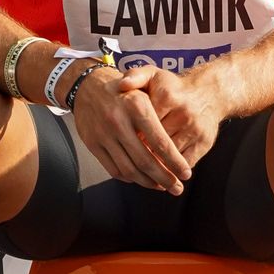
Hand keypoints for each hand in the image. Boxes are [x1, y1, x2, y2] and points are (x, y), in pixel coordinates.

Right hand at [71, 65, 191, 193]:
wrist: (87, 85)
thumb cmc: (125, 89)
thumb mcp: (145, 85)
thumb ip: (163, 108)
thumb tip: (177, 139)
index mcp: (136, 106)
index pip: (160, 142)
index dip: (175, 161)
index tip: (186, 173)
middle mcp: (118, 121)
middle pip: (145, 160)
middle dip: (164, 178)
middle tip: (177, 188)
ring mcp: (103, 134)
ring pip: (129, 169)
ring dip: (148, 182)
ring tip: (162, 186)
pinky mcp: (92, 144)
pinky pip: (113, 169)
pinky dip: (129, 178)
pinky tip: (141, 179)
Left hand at [117, 67, 227, 167]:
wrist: (209, 93)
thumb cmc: (174, 87)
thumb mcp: (153, 74)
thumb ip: (135, 76)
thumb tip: (122, 85)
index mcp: (167, 97)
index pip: (142, 123)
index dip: (130, 135)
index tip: (121, 141)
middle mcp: (183, 114)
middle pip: (155, 142)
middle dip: (140, 153)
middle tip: (128, 160)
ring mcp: (195, 130)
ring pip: (169, 157)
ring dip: (155, 166)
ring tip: (141, 170)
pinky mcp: (204, 143)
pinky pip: (184, 163)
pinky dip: (172, 170)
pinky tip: (160, 171)